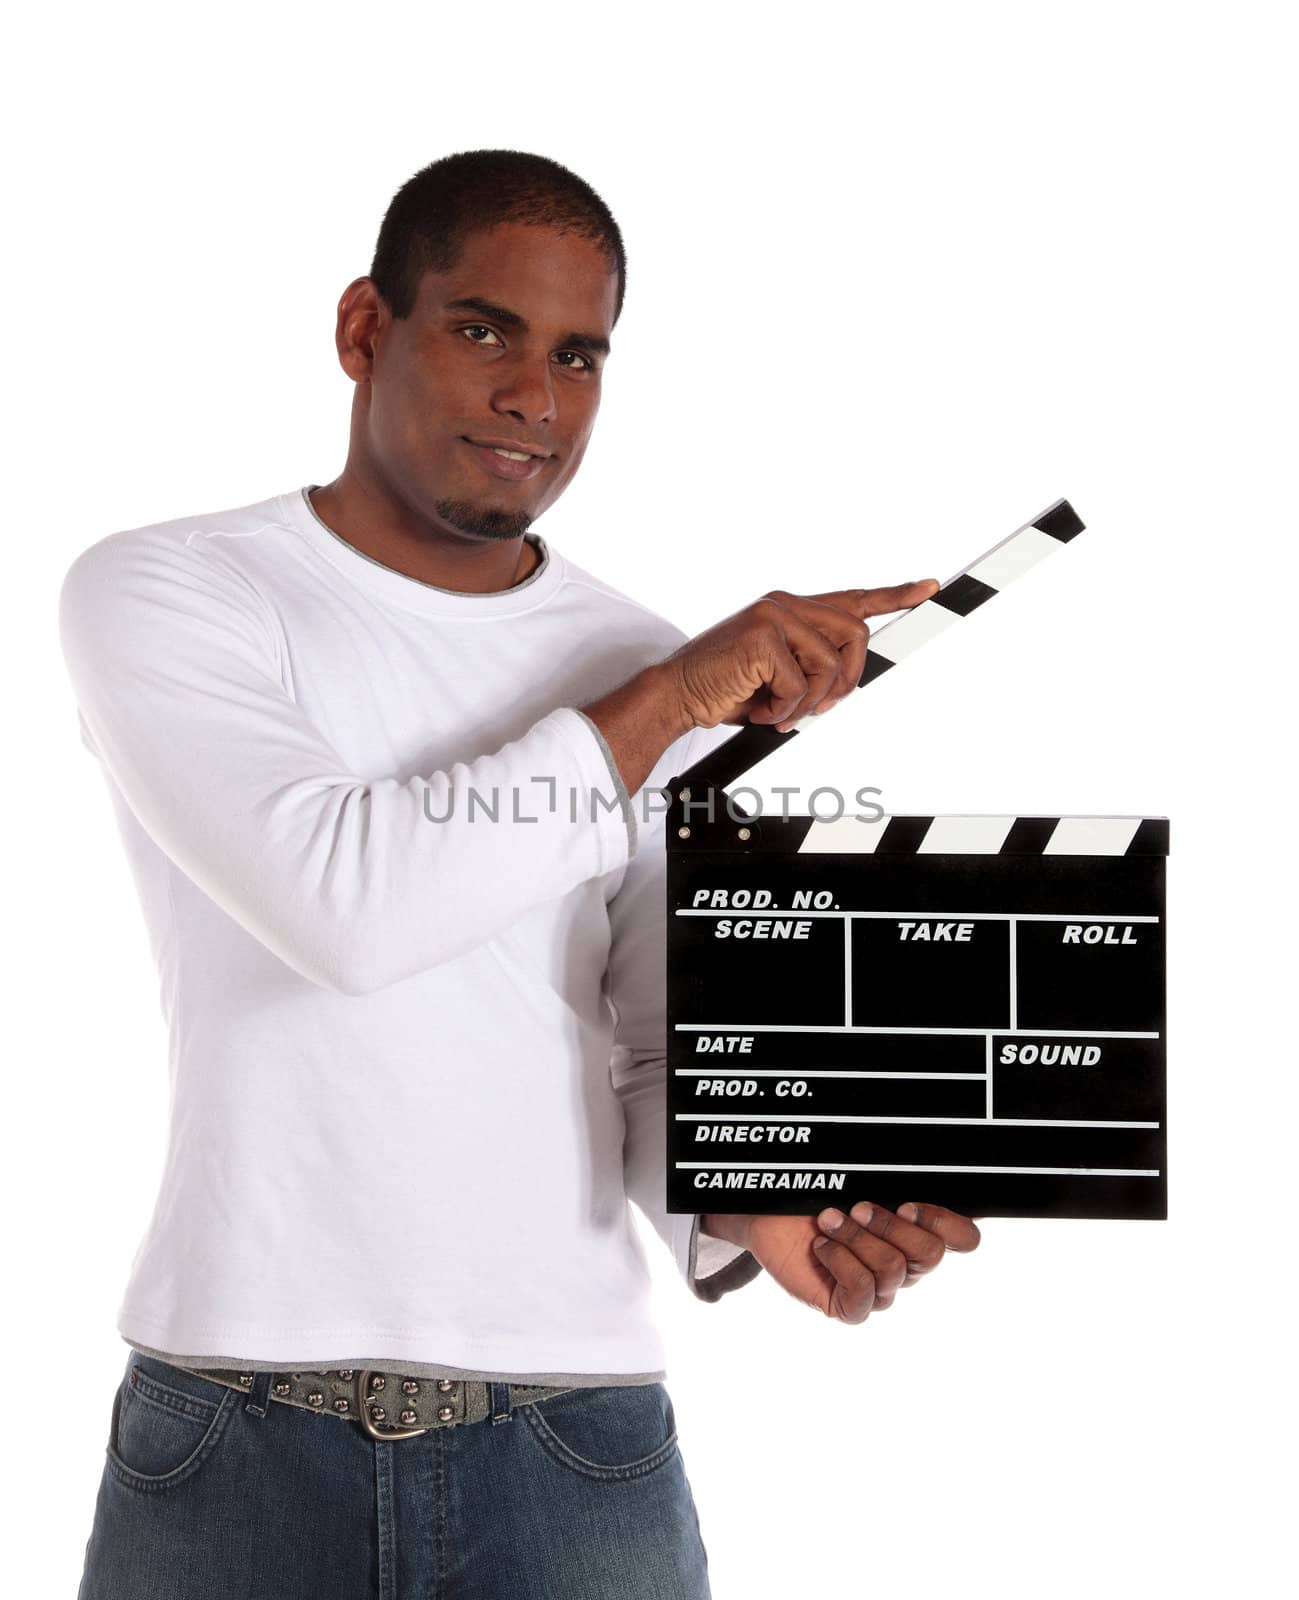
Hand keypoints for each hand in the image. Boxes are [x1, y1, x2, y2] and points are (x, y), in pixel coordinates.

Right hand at [661, 579, 939, 734]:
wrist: (678, 694)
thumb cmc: (724, 688)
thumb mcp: (778, 675)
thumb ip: (811, 667)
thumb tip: (844, 684)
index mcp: (791, 610)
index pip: (852, 599)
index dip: (894, 595)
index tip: (926, 587)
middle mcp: (785, 604)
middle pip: (855, 635)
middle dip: (846, 681)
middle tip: (820, 707)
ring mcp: (773, 616)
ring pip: (830, 665)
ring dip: (807, 702)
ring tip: (778, 710)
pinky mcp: (762, 636)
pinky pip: (800, 685)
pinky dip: (783, 710)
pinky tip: (761, 709)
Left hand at [703, 1201, 980, 1323]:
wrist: (770, 1211)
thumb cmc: (820, 1190)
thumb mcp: (861, 1178)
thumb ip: (898, 1178)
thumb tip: (926, 1176)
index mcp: (918, 1229)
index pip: (965, 1238)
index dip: (947, 1223)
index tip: (909, 1201)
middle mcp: (907, 1262)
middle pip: (931, 1254)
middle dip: (891, 1224)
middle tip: (857, 1206)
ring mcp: (881, 1288)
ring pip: (893, 1268)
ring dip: (855, 1236)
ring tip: (826, 1220)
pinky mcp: (851, 1306)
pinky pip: (863, 1292)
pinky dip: (840, 1261)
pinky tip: (821, 1246)